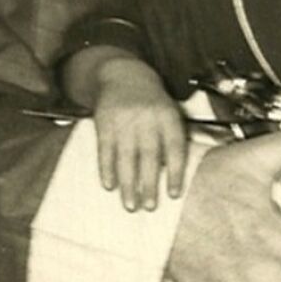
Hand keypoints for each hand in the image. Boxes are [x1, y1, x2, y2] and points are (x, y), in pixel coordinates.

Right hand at [94, 57, 186, 211]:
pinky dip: (107, 169)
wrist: (123, 74)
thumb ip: (172, 139)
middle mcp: (147, 118)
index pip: (174, 146)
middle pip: (149, 155)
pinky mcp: (104, 122)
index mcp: (167, 116)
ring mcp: (124, 120)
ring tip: (130, 205)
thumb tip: (175, 176)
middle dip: (149, 183)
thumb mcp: (168, 111)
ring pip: (126, 157)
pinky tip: (109, 185)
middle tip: (149, 206)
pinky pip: (105, 150)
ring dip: (128, 183)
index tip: (173, 194)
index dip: (175, 172)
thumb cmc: (151, 101)